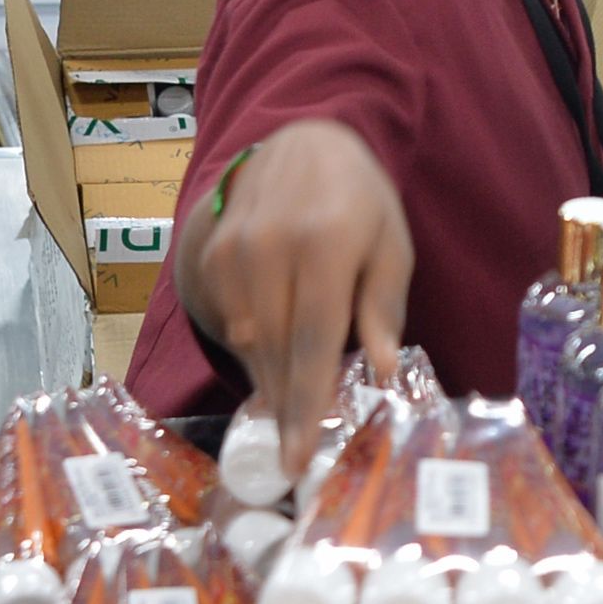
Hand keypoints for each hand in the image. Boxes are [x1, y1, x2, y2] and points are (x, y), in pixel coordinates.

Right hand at [179, 119, 413, 479]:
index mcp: (327, 243)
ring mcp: (233, 250)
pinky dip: (253, 351)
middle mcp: (271, 246)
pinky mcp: (211, 255)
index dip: (307, 405)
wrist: (300, 145)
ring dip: (270, 383)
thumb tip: (385, 372)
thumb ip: (384, 308)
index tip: (299, 458)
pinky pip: (231, 323)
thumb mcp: (391, 246)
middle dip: (287, 410)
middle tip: (295, 456)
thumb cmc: (359, 202)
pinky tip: (274, 361)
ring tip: (291, 409)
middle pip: (276, 352)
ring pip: (249, 343)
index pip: (314, 341)